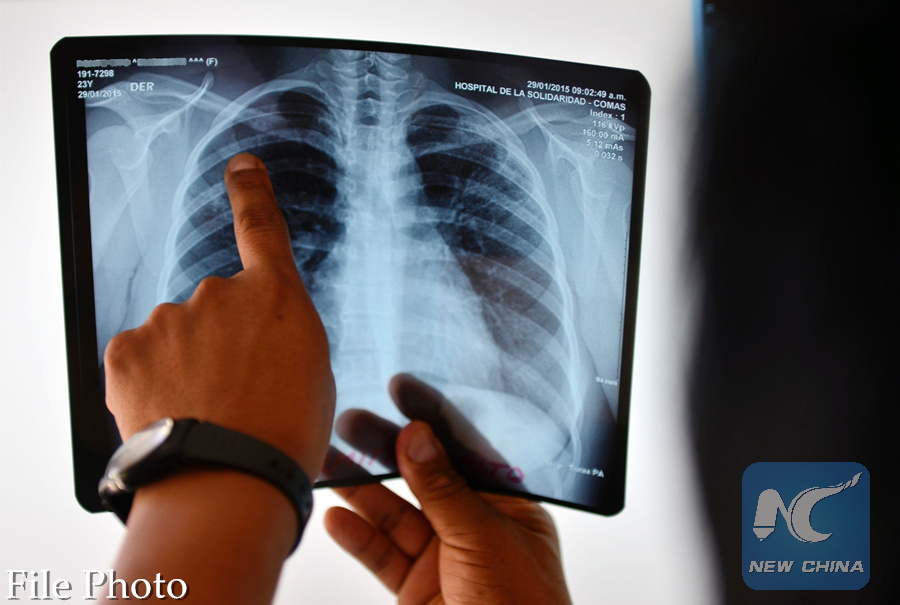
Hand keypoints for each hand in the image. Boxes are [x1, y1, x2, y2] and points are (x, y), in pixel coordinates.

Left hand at [103, 153, 334, 477]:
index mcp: (276, 298)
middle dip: (218, 340)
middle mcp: (220, 294)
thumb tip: (254, 334)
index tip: (242, 166)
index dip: (251, 190)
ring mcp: (170, 319)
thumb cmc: (283, 437)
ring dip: (184, 364)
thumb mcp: (313, 376)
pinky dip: (151, 381)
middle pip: (214, 306)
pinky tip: (171, 411)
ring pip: (175, 334)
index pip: (261, 227)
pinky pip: (140, 355)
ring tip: (204, 412)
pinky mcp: (127, 349)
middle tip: (233, 392)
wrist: (228, 483)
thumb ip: (281, 334)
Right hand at [324, 375, 571, 604]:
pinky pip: (383, 556)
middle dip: (387, 450)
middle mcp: (476, 527)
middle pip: (423, 477)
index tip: (400, 389)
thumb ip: (444, 488)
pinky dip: (359, 538)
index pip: (465, 450)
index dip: (432, 419)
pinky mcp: (418, 590)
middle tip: (350, 422)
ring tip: (329, 462)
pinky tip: (337, 517)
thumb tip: (416, 435)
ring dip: (363, 490)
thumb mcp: (484, 539)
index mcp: (509, 506)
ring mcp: (444, 559)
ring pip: (396, 515)